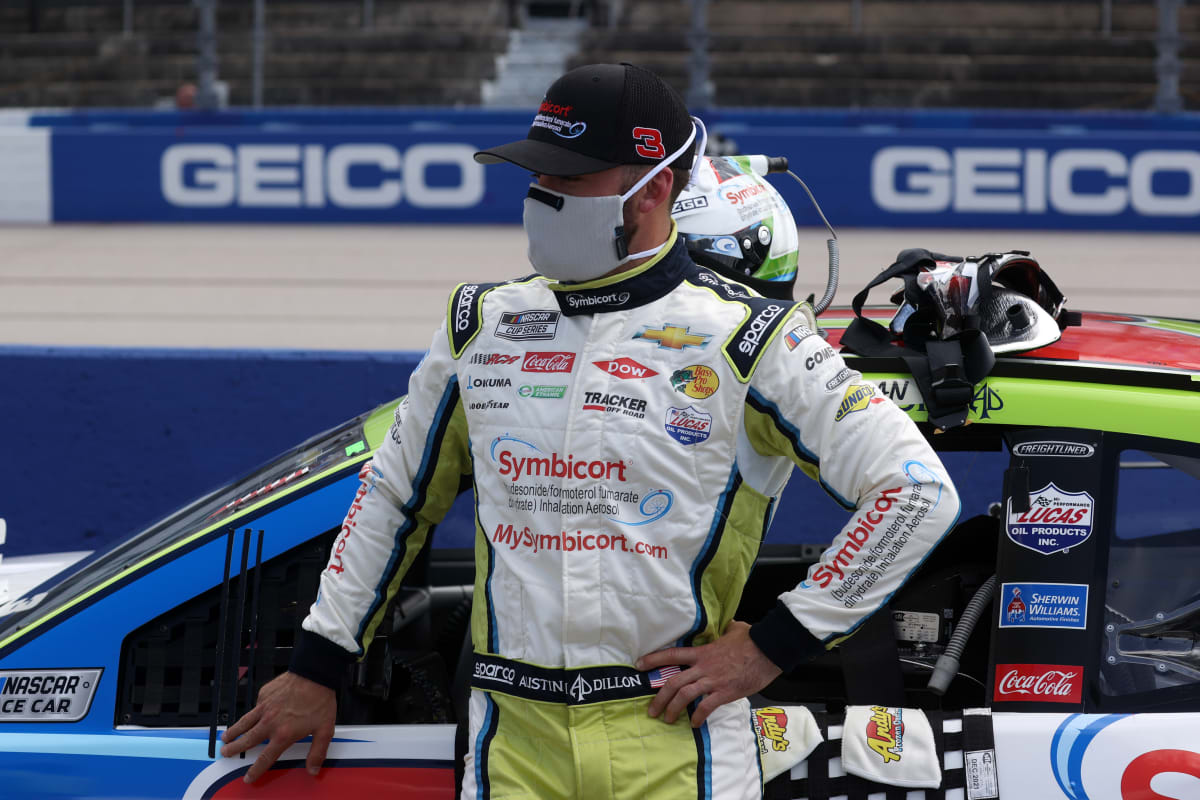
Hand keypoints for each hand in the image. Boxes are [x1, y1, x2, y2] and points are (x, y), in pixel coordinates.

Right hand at [219, 671, 336, 782]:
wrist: (314, 673)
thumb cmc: (320, 700)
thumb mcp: (325, 730)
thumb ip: (317, 751)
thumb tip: (313, 769)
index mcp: (283, 734)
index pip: (265, 758)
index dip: (255, 770)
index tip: (248, 777)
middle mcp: (270, 723)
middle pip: (247, 740)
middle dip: (234, 749)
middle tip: (225, 753)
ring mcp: (265, 707)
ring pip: (244, 723)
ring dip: (233, 731)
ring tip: (225, 737)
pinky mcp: (264, 694)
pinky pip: (255, 706)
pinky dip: (252, 712)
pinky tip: (254, 713)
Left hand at [636, 621, 781, 727]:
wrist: (768, 650)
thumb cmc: (752, 639)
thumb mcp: (735, 629)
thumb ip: (726, 629)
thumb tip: (729, 624)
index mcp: (702, 652)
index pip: (672, 654)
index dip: (653, 659)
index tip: (639, 665)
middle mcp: (703, 667)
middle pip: (673, 682)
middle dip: (659, 698)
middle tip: (651, 711)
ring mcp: (713, 680)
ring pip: (685, 695)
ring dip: (673, 709)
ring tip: (667, 720)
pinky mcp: (726, 692)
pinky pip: (707, 707)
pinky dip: (698, 716)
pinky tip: (694, 724)